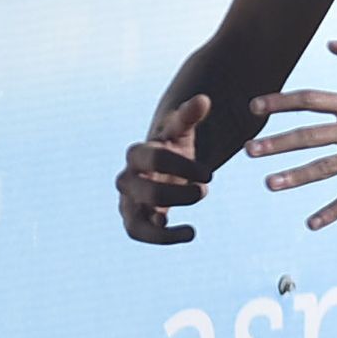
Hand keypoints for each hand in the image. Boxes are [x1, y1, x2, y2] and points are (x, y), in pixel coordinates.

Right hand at [117, 95, 212, 243]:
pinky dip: (162, 238)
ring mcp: (129, 202)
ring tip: (192, 225)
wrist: (163, 167)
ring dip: (165, 224)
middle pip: (144, 191)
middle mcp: (128, 179)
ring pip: (135, 220)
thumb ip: (188, 117)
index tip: (209, 174)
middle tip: (204, 191)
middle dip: (178, 194)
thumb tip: (203, 100)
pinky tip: (190, 232)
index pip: (153, 158)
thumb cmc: (173, 148)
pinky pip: (139, 234)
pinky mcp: (134, 220)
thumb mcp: (181, 132)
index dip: (183, 166)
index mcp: (138, 154)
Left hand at [246, 38, 336, 228]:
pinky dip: (333, 211)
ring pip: (328, 166)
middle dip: (277, 143)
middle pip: (311, 134)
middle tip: (248, 151)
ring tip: (270, 184)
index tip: (254, 107)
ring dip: (296, 176)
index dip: (281, 102)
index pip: (311, 99)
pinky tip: (312, 223)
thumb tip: (332, 43)